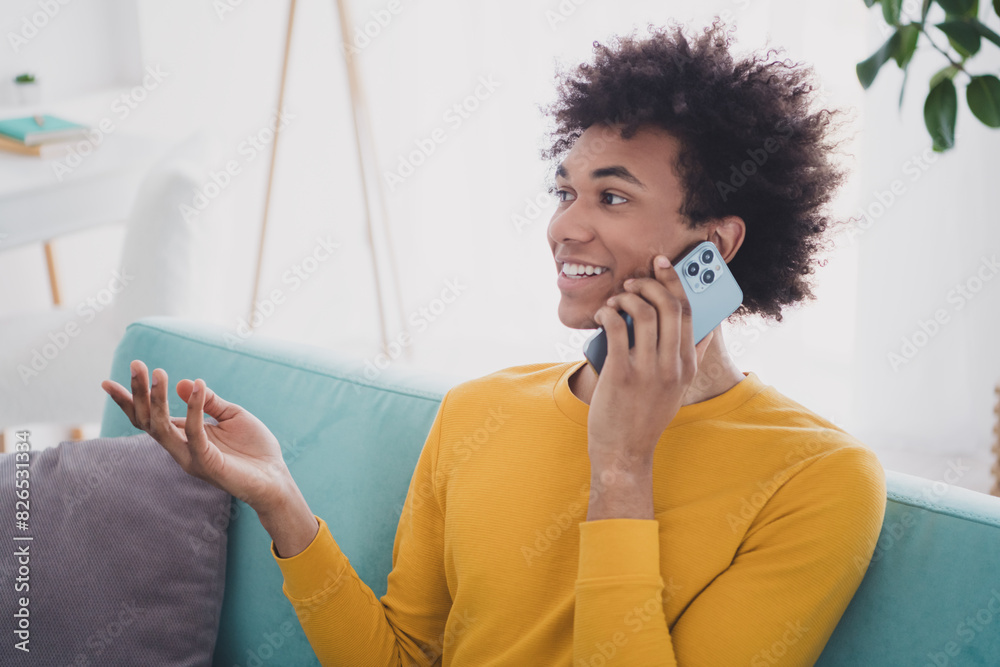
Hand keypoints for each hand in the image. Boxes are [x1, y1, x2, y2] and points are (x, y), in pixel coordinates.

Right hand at [101, 359, 294, 512]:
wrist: (275, 478)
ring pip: (162, 427)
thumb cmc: (254, 449)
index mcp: (183, 436)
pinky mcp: (206, 463)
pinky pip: (195, 432)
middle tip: (135, 364)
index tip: (107, 381)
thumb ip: (208, 401)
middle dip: (138, 393)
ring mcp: (190, 457)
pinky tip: (198, 386)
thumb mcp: (231, 415)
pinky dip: (195, 407)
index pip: (148, 418)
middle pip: (147, 421)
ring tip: (159, 373)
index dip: (128, 401)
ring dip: (158, 399)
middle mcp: (181, 448)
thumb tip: (182, 382)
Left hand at [588, 254, 714, 473]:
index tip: (662, 264)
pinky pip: (617, 327)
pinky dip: (608, 312)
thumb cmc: (645, 417)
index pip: (689, 311)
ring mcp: (648, 370)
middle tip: (632, 281)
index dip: (675, 280)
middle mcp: (673, 365)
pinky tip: (603, 314)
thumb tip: (702, 331)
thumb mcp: (677, 390)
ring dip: (626, 296)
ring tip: (615, 299)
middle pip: (669, 305)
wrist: (624, 452)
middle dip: (649, 282)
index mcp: (687, 365)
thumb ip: (689, 360)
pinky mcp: (622, 375)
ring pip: (644, 311)